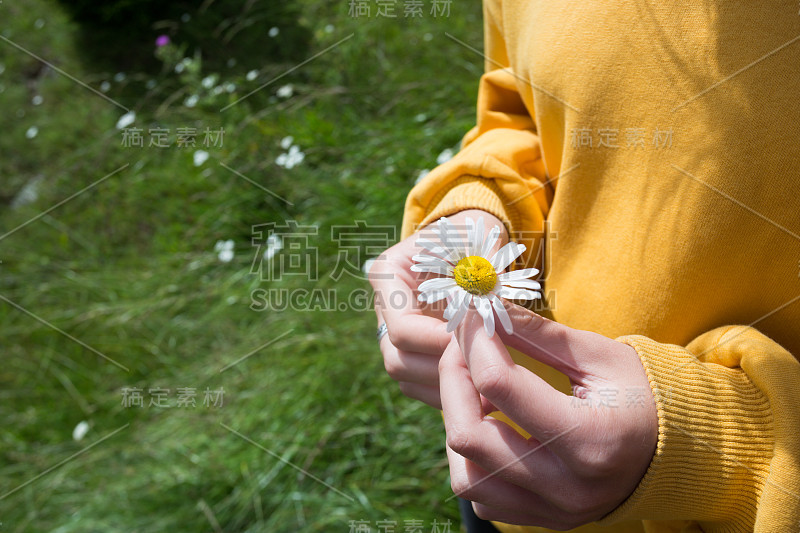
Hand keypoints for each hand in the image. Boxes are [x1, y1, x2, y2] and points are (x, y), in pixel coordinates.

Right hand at [370, 210, 507, 407]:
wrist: (473, 243)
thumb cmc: (475, 238)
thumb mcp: (477, 246)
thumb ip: (479, 276)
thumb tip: (489, 315)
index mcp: (388, 276)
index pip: (402, 327)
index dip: (439, 343)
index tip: (478, 345)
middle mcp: (383, 309)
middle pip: (397, 359)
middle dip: (441, 370)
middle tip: (484, 372)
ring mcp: (392, 334)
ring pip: (406, 378)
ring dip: (445, 385)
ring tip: (486, 385)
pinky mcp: (410, 353)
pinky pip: (419, 386)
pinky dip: (447, 392)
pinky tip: (480, 392)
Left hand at [440, 305, 657, 527]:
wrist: (682, 451)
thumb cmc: (646, 394)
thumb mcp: (598, 355)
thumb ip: (537, 334)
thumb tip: (484, 308)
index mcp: (590, 438)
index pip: (500, 385)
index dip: (474, 343)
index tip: (470, 317)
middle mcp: (569, 486)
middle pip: (469, 436)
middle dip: (452, 381)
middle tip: (462, 349)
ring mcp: (555, 510)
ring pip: (466, 477)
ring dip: (459, 426)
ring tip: (477, 392)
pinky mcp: (545, 520)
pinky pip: (483, 499)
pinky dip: (473, 461)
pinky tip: (492, 427)